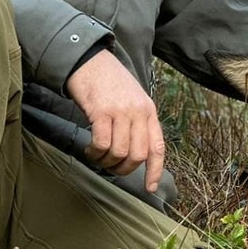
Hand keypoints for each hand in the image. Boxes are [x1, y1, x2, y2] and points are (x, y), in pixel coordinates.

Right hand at [66, 50, 164, 190]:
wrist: (90, 61)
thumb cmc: (109, 82)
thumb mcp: (132, 99)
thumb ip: (137, 122)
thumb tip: (133, 154)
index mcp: (149, 111)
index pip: (158, 147)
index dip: (155, 170)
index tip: (150, 187)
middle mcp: (139, 112)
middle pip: (138, 155)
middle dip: (123, 168)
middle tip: (110, 166)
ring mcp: (121, 111)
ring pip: (119, 152)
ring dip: (105, 161)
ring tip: (96, 155)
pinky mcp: (102, 111)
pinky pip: (102, 143)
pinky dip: (95, 152)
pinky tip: (89, 148)